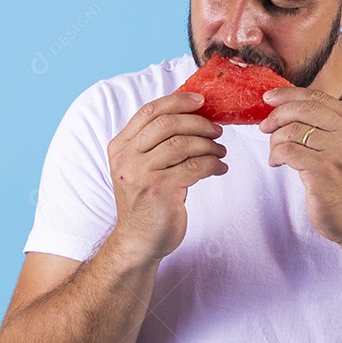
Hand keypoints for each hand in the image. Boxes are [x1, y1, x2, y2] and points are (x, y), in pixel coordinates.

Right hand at [106, 92, 226, 259]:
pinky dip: (213, 164)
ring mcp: (141, 174)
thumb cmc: (146, 202)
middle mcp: (127, 158)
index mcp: (121, 147)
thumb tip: (192, 118)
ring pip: (183, 144)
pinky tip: (220, 168)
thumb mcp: (141, 168)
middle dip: (199, 123)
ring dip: (209, 145)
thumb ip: (155, 144)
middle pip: (168, 124)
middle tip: (217, 131)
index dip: (178, 101)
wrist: (138, 241)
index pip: (150, 111)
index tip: (201, 101)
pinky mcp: (159, 191)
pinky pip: (194, 167)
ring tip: (220, 151)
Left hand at [259, 87, 341, 245]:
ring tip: (275, 153)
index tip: (269, 98)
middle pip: (304, 109)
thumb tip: (288, 108)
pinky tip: (277, 163)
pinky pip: (287, 151)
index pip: (319, 97)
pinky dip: (276, 155)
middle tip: (265, 126)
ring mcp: (339, 152)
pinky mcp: (324, 171)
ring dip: (275, 140)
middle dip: (277, 115)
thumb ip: (330, 127)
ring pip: (292, 130)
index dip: (289, 94)